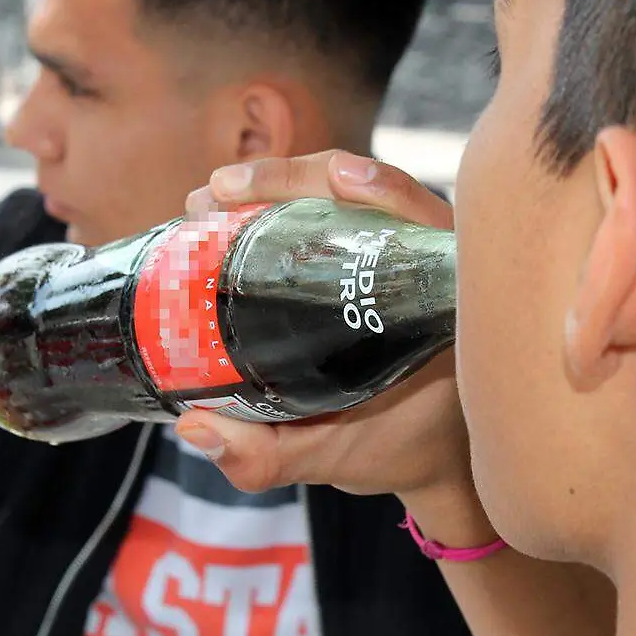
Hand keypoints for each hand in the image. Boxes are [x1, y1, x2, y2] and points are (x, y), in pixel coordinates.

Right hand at [179, 150, 479, 517]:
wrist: (427, 451)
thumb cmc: (399, 448)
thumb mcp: (334, 457)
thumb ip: (267, 455)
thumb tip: (192, 428)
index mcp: (444, 300)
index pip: (425, 223)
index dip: (386, 189)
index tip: (337, 179)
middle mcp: (427, 261)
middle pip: (372, 190)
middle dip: (294, 178)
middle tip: (220, 194)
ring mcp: (399, 249)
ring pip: (349, 189)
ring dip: (283, 182)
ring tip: (215, 196)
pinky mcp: (374, 249)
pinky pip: (336, 209)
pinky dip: (288, 199)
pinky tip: (236, 206)